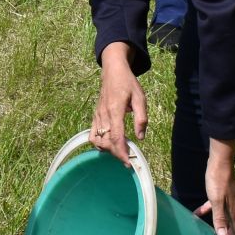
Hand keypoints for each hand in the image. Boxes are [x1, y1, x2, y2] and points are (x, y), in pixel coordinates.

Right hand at [93, 44, 146, 164]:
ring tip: (120, 150)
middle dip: (116, 153)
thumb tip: (140, 137)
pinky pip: (93, 134)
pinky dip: (100, 143)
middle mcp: (103, 114)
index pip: (116, 136)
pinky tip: (110, 144)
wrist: (113, 71)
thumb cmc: (128, 83)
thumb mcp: (140, 98)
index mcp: (115, 110)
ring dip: (108, 149)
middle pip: (106, 141)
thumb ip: (141, 118)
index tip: (128, 162)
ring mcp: (97, 115)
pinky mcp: (95, 116)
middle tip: (128, 159)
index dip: (121, 152)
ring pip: (98, 140)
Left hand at [195, 138, 234, 234]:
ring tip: (210, 233)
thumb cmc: (218, 181)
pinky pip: (215, 206)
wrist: (219, 162)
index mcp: (234, 210)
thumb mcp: (216, 201)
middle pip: (232, 224)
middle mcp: (233, 206)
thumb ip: (219, 218)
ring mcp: (228, 199)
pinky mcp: (220, 194)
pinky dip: (208, 211)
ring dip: (218, 225)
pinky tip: (197, 213)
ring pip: (223, 216)